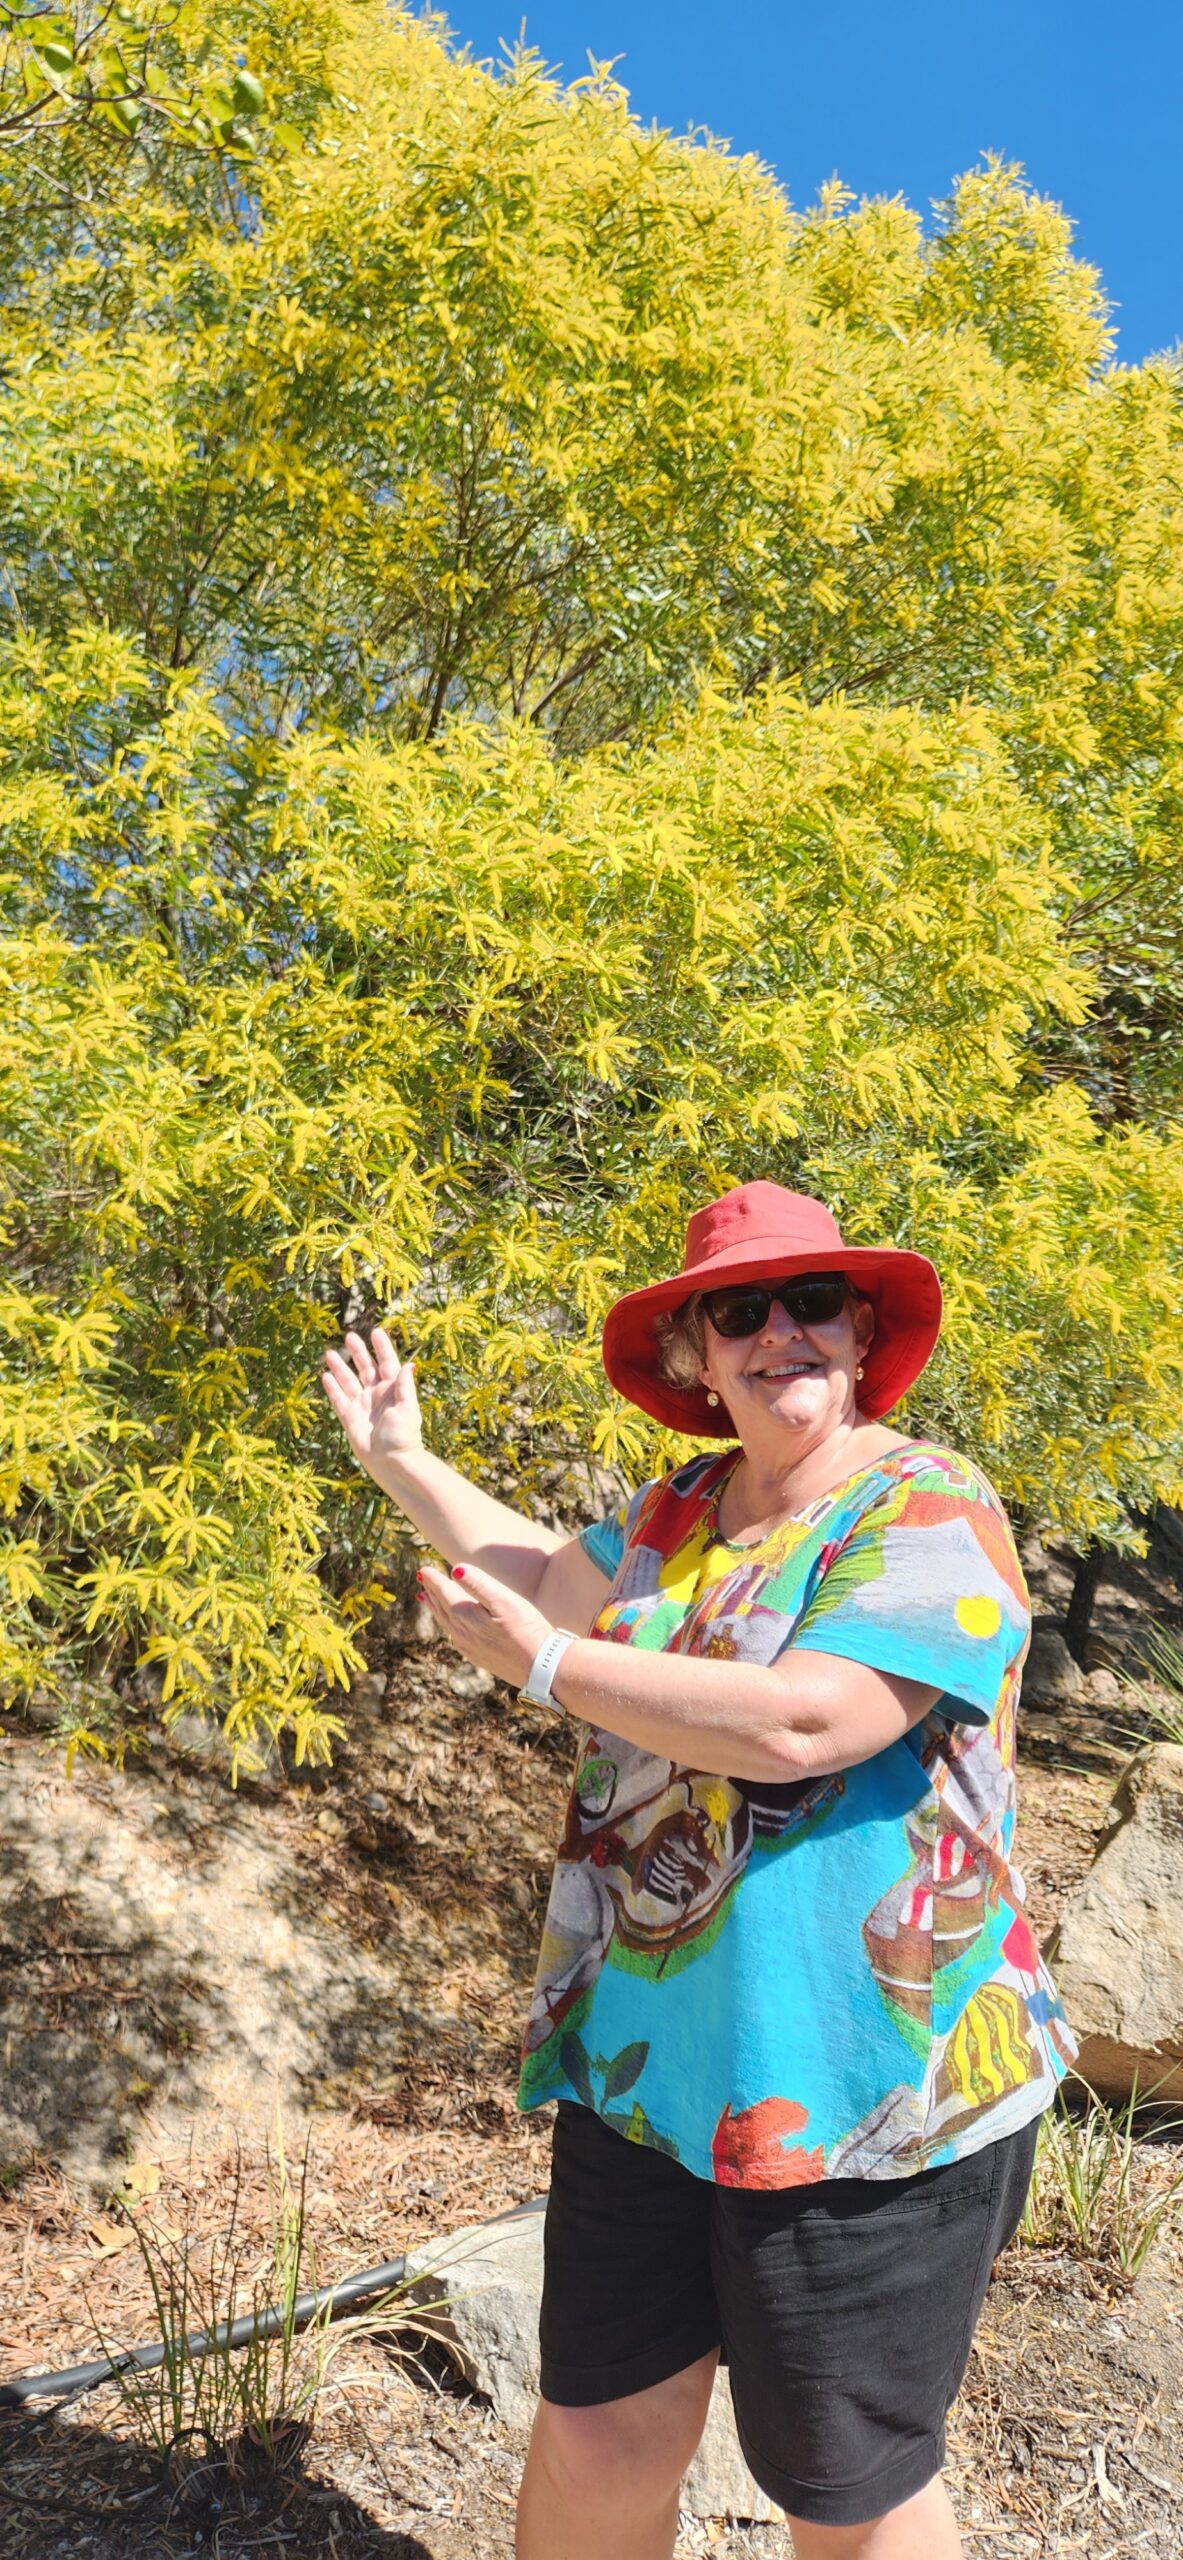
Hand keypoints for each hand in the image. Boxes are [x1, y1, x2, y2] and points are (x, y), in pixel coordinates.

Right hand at [321, 1327, 422, 1474]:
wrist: (390, 1461)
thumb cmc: (403, 1435)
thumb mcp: (408, 1408)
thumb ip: (404, 1386)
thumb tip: (410, 1364)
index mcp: (393, 1389)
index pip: (387, 1363)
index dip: (382, 1348)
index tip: (375, 1332)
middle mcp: (376, 1394)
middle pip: (365, 1368)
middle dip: (358, 1352)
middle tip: (349, 1336)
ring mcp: (362, 1405)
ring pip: (348, 1380)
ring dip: (340, 1367)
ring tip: (330, 1352)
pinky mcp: (349, 1417)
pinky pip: (339, 1399)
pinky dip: (332, 1388)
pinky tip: (325, 1375)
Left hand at [417, 1560, 552, 1692]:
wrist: (541, 1667)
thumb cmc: (527, 1629)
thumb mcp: (504, 1600)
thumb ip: (479, 1584)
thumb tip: (455, 1569)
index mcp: (466, 1615)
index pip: (444, 1592)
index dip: (433, 1579)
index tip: (423, 1569)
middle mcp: (462, 1633)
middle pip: (442, 1607)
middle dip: (432, 1591)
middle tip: (422, 1579)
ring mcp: (469, 1647)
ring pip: (447, 1623)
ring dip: (437, 1608)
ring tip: (427, 1599)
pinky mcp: (479, 1657)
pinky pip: (456, 1637)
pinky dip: (449, 1624)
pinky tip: (453, 1625)